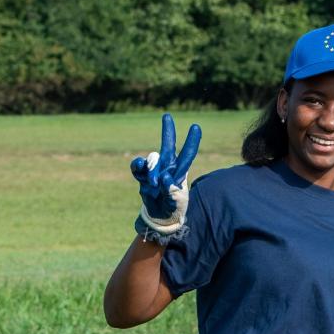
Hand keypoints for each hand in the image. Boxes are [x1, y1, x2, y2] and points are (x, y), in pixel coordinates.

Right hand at [131, 113, 200, 239]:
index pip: (187, 154)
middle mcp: (168, 167)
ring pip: (152, 160)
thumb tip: (164, 177)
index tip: (196, 126)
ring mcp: (155, 170)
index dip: (191, 141)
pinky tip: (139, 166)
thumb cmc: (174, 208)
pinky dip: (138, 166)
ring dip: (152, 170)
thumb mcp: (177, 202)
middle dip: (168, 131)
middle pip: (168, 146)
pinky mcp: (143, 176)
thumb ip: (172, 190)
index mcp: (180, 172)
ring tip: (154, 184)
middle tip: (167, 116)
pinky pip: (138, 166)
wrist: (161, 217)